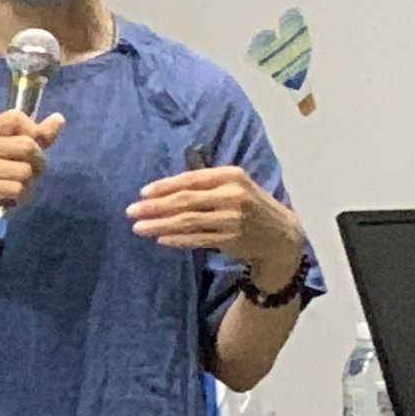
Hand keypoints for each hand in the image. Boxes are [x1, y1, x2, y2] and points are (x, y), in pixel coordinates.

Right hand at [0, 110, 59, 236]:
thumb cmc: (3, 173)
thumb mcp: (21, 151)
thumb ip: (40, 135)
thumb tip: (60, 118)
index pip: (16, 117)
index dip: (33, 133)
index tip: (29, 147)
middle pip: (27, 145)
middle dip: (37, 162)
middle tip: (26, 172)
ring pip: (25, 170)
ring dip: (29, 182)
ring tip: (15, 184)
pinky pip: (18, 188)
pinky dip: (21, 195)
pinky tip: (9, 195)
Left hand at [130, 165, 305, 290]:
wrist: (282, 236)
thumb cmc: (253, 207)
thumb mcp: (237, 185)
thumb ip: (208, 183)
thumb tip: (166, 188)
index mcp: (232, 176)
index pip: (190, 179)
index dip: (164, 186)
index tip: (143, 193)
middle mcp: (233, 195)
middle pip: (185, 200)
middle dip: (155, 206)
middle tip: (131, 211)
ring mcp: (232, 218)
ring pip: (187, 221)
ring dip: (160, 225)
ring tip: (139, 227)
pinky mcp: (231, 238)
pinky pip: (197, 239)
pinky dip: (177, 239)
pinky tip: (161, 239)